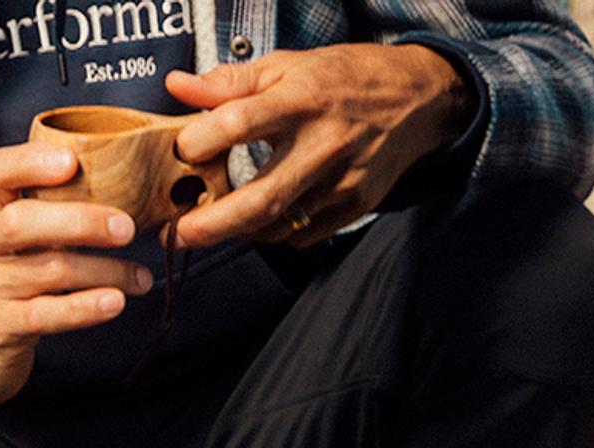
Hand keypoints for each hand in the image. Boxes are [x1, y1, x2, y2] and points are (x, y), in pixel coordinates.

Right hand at [0, 143, 153, 409]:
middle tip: (126, 228)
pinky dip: (86, 307)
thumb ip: (49, 212)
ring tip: (140, 277)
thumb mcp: (13, 241)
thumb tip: (128, 187)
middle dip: (80, 222)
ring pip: (48, 271)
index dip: (28, 162)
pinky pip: (47, 314)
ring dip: (105, 271)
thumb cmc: (6, 282)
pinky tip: (115, 301)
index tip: (70, 162)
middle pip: (20, 222)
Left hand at [166, 44, 475, 247]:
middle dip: (212, 225)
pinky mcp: (355, 206)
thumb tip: (176, 86)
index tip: (179, 152)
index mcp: (300, 100)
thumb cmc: (345, 79)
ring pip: (279, 225)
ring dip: (237, 231)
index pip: (237, 124)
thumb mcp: (286, 67)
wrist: (418, 97)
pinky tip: (261, 217)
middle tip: (177, 234)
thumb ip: (228, 83)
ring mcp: (342, 181)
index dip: (198, 142)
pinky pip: (302, 234)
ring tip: (212, 222)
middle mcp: (323, 144)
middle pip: (261, 199)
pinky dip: (273, 232)